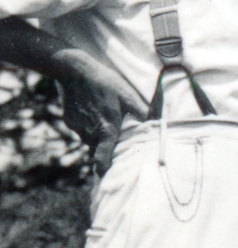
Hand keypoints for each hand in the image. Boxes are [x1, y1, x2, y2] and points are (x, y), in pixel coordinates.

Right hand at [58, 53, 148, 175]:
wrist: (74, 69)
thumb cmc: (105, 82)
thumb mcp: (128, 95)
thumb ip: (142, 113)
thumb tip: (157, 124)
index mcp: (106, 130)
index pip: (103, 160)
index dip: (105, 171)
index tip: (108, 178)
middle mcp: (90, 134)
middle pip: (100, 148)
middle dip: (107, 145)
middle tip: (115, 131)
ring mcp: (77, 128)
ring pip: (90, 139)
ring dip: (98, 133)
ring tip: (103, 114)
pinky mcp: (69, 121)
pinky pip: (81, 129)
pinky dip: (87, 124)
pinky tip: (91, 108)